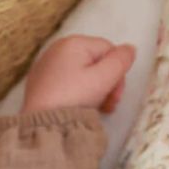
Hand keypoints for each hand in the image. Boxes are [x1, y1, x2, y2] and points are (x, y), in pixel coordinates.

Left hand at [20, 35, 137, 115]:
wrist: (42, 125)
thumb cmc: (74, 99)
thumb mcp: (103, 78)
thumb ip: (120, 60)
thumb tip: (130, 48)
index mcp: (73, 42)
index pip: (108, 50)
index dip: (117, 73)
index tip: (116, 97)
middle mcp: (57, 49)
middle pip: (94, 62)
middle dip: (106, 83)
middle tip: (108, 106)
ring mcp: (45, 66)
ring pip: (80, 74)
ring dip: (93, 91)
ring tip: (93, 109)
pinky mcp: (38, 84)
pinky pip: (65, 83)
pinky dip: (75, 94)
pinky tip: (76, 109)